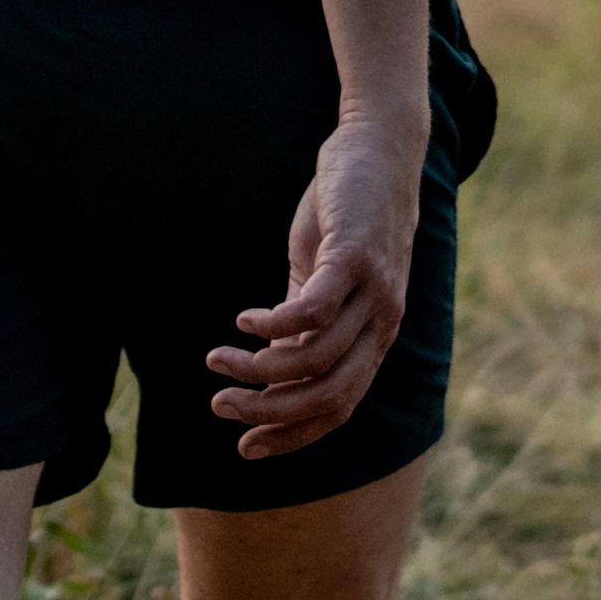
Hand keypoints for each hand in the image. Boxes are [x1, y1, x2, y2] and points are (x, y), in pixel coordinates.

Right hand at [205, 114, 424, 456]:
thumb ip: (305, 323)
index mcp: (375, 337)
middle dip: (268, 412)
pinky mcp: (354, 257)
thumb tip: (269, 364)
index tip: (246, 449)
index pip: (338, 409)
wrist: (381, 150)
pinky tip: (243, 321)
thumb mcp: (325, 280)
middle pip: (327, 395)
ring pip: (312, 358)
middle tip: (220, 404)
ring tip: (219, 359)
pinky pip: (310, 311)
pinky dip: (271, 325)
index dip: (292, 436)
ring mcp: (373, 292)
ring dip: (257, 369)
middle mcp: (382, 323)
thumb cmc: (348, 217)